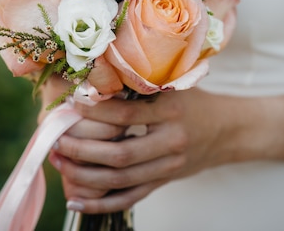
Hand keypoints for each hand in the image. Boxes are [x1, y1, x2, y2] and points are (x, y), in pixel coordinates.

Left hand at [48, 88, 248, 213]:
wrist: (228, 130)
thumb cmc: (194, 102)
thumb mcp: (175, 86)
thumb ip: (142, 86)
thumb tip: (96, 79)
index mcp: (172, 111)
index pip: (127, 115)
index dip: (96, 112)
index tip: (71, 105)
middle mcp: (171, 142)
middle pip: (120, 154)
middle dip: (82, 149)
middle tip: (55, 140)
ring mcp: (168, 167)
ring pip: (121, 180)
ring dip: (84, 175)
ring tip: (58, 162)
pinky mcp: (163, 182)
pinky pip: (129, 198)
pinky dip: (100, 203)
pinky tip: (75, 200)